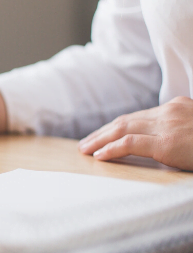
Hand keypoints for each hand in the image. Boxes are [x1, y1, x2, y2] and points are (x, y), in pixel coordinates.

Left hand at [78, 96, 192, 170]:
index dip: (116, 126)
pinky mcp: (167, 143)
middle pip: (126, 121)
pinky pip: (130, 144)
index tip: (102, 134)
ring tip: (85, 149)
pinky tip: (99, 155)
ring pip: (123, 129)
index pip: (138, 116)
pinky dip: (111, 149)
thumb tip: (164, 142)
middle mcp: (169, 111)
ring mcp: (168, 125)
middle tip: (85, 142)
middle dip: (102, 132)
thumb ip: (178, 129)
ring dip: (100, 140)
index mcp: (177, 106)